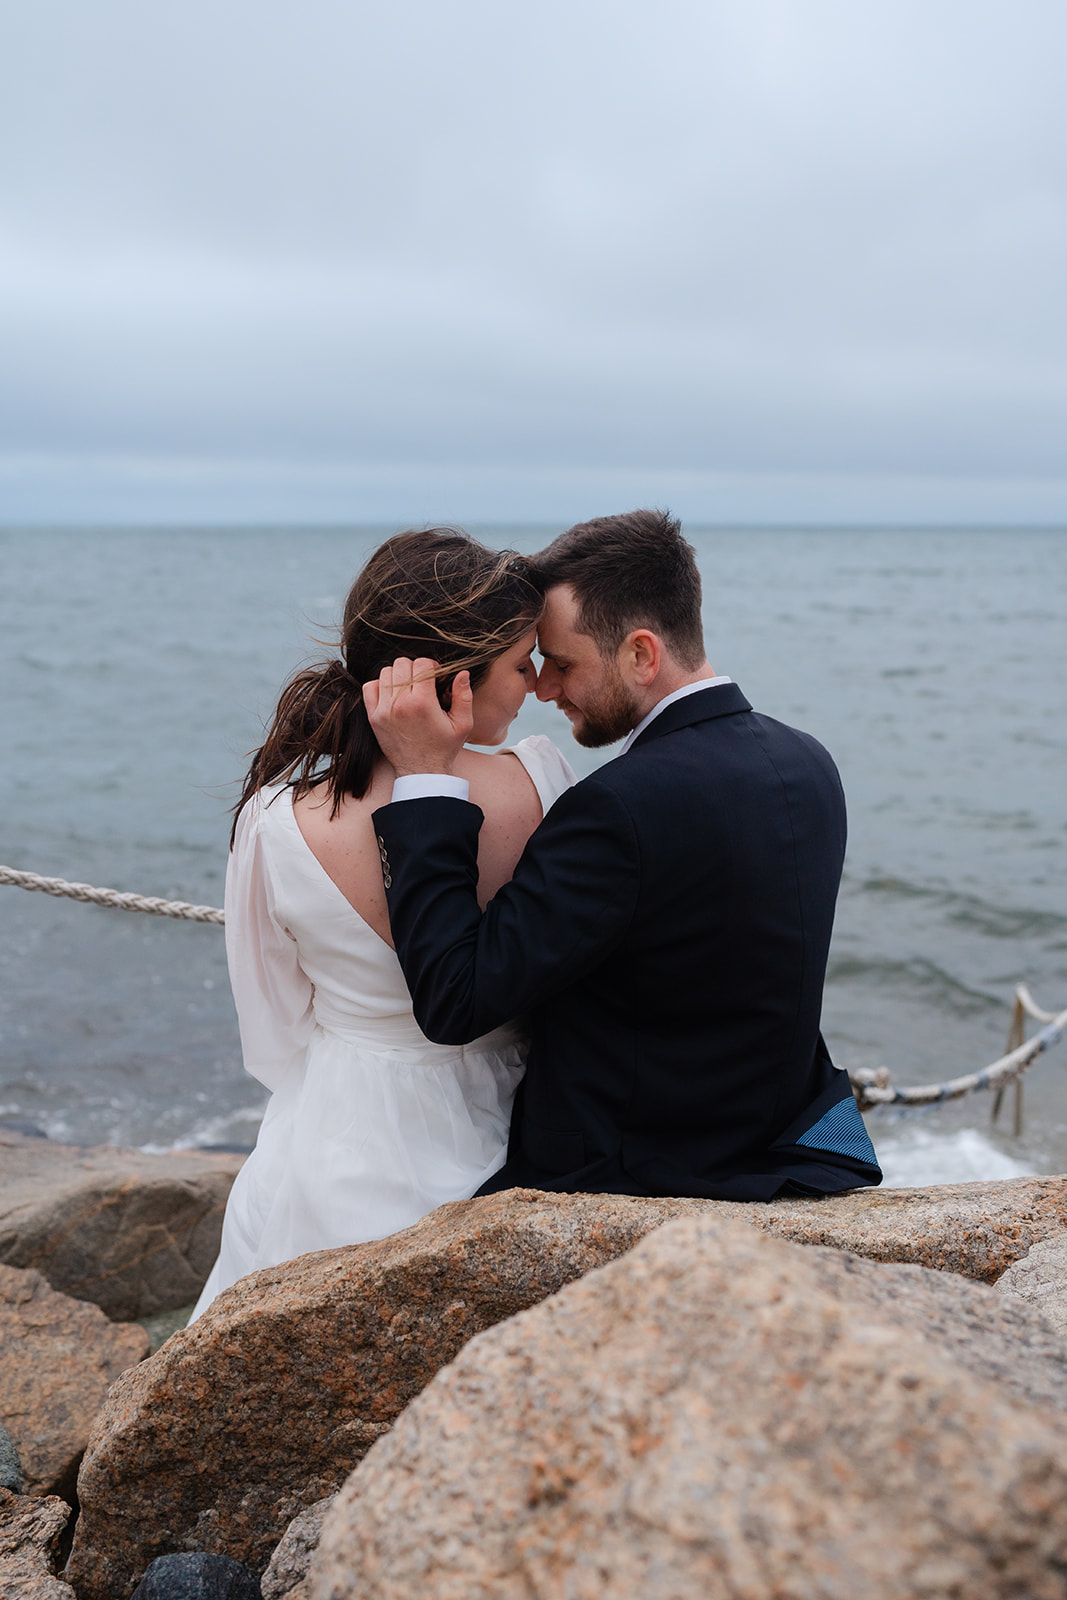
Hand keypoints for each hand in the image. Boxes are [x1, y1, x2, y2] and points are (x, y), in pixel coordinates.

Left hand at [363, 657, 472, 777]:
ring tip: (408, 688)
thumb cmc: (444, 748)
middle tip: (422, 682)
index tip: (435, 678)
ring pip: (386, 672)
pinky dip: (380, 685)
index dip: (431, 666)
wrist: (421, 772)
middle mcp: (400, 704)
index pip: (421, 664)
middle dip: (414, 668)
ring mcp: (383, 711)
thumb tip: (462, 673)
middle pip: (402, 664)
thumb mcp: (463, 724)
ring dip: (398, 676)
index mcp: (422, 703)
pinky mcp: (373, 717)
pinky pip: (369, 687)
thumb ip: (464, 696)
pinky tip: (392, 694)